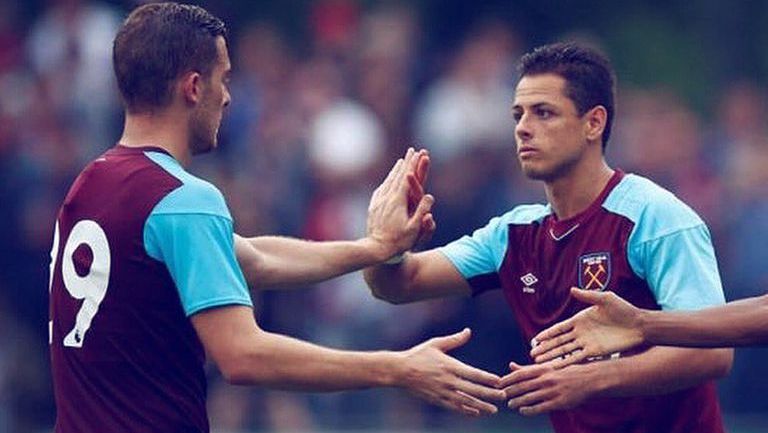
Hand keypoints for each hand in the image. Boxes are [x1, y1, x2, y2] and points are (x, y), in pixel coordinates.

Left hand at [367, 148, 434, 260]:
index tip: (417, 153)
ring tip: (400, 162)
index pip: (407, 178)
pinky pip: (381, 190)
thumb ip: (422, 211)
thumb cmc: (398, 242)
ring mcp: (378, 202)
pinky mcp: (373, 207)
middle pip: (397, 176)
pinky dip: (386, 182)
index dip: (413, 165)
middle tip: (411, 151)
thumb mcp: (414, 228)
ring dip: (395, 170)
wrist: (375, 249)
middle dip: (405, 163)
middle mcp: (387, 198)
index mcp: (398, 201)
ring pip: (388, 182)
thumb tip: (429, 195)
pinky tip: (387, 181)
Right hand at [397, 328, 505, 416]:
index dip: (488, 378)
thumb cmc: (418, 354)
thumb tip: (468, 331)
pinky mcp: (437, 399)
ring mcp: (443, 392)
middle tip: (504, 397)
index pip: (474, 374)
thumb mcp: (436, 343)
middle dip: (490, 394)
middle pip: (473, 390)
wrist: (400, 371)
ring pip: (466, 402)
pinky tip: (476, 412)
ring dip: (481, 406)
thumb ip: (455, 339)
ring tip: (494, 410)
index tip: (500, 381)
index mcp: (450, 366)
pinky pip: (454, 407)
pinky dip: (466, 411)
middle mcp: (448, 380)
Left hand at [500, 361, 596, 415]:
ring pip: (530, 398)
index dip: (508, 379)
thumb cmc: (565, 373)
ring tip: (510, 404)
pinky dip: (530, 410)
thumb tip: (511, 366)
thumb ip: (527, 369)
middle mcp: (546, 379)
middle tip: (501, 396)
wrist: (588, 380)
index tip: (498, 384)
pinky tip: (523, 411)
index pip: (520, 374)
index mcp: (542, 369)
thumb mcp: (546, 368)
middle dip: (510, 392)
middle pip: (523, 386)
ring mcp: (552, 391)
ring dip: (518, 402)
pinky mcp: (559, 402)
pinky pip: (540, 407)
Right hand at [529, 288, 644, 366]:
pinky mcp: (596, 352)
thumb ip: (588, 295)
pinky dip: (567, 363)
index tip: (535, 339)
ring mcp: (587, 343)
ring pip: (565, 351)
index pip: (559, 328)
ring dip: (552, 357)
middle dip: (545, 348)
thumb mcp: (605, 299)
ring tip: (539, 362)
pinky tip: (557, 367)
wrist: (640, 325)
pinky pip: (578, 358)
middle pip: (559, 342)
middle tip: (532, 354)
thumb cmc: (624, 309)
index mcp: (580, 320)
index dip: (547, 334)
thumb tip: (573, 289)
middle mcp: (581, 333)